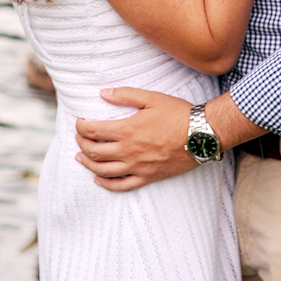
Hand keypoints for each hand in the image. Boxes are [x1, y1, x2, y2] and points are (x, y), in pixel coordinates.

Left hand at [74, 88, 195, 190]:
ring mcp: (137, 167)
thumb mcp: (152, 98)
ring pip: (104, 171)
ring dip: (88, 164)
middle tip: (79, 136)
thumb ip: (126, 95)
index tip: (79, 122)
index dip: (81, 127)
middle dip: (82, 143)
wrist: (201, 135)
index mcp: (127, 130)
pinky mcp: (147, 177)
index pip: (94, 131)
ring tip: (80, 157)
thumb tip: (103, 93)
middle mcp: (129, 151)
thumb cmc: (178, 114)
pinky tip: (99, 180)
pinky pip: (122, 186)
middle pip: (94, 152)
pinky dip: (107, 185)